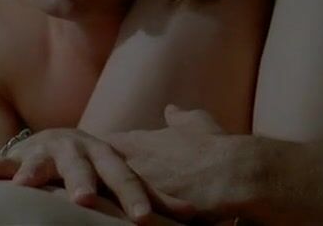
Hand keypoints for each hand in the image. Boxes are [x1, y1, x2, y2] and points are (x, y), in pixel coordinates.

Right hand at [0, 127, 196, 223]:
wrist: (56, 140)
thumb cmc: (96, 166)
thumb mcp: (122, 175)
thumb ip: (152, 194)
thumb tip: (193, 215)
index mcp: (107, 156)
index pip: (123, 178)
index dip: (133, 197)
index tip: (143, 220)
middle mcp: (79, 150)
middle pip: (85, 168)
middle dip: (84, 183)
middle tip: (86, 201)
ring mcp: (48, 151)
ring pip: (43, 163)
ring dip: (35, 172)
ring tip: (28, 185)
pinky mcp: (20, 156)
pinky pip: (2, 162)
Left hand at [104, 105, 260, 223]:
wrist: (235, 173)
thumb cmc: (218, 148)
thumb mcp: (198, 124)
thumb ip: (180, 118)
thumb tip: (171, 109)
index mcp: (141, 142)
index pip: (106, 144)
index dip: (99, 153)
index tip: (94, 158)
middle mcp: (133, 162)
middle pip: (97, 168)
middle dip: (92, 175)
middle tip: (86, 184)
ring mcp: (137, 186)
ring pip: (107, 192)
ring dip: (103, 196)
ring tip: (95, 203)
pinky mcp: (147, 209)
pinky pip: (124, 214)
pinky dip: (118, 215)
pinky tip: (112, 221)